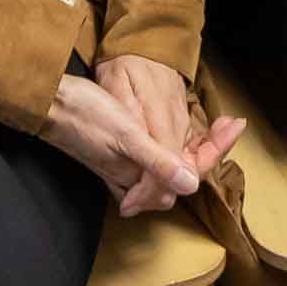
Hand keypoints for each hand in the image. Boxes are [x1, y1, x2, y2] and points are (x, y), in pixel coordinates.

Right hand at [89, 56, 242, 217]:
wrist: (52, 104)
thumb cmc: (86, 116)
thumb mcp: (127, 136)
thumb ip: (157, 163)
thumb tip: (190, 183)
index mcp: (140, 178)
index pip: (189, 173)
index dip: (215, 150)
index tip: (235, 126)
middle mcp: (136, 180)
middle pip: (184, 172)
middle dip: (211, 149)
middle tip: (232, 123)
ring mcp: (129, 171)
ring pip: (172, 166)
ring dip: (196, 148)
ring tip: (218, 126)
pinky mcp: (122, 159)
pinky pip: (158, 160)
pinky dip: (177, 147)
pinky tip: (185, 133)